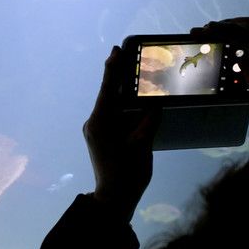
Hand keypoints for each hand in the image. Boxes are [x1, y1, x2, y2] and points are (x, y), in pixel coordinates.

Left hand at [83, 46, 158, 220]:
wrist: (114, 199)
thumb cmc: (127, 173)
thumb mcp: (142, 145)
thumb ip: (148, 122)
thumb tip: (154, 104)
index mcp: (100, 123)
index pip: (107, 89)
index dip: (112, 68)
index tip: (116, 50)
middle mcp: (94, 123)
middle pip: (108, 94)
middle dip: (119, 77)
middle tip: (131, 57)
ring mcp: (95, 130)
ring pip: (111, 105)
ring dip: (123, 93)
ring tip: (138, 77)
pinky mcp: (100, 137)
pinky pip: (112, 116)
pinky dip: (124, 107)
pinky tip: (137, 102)